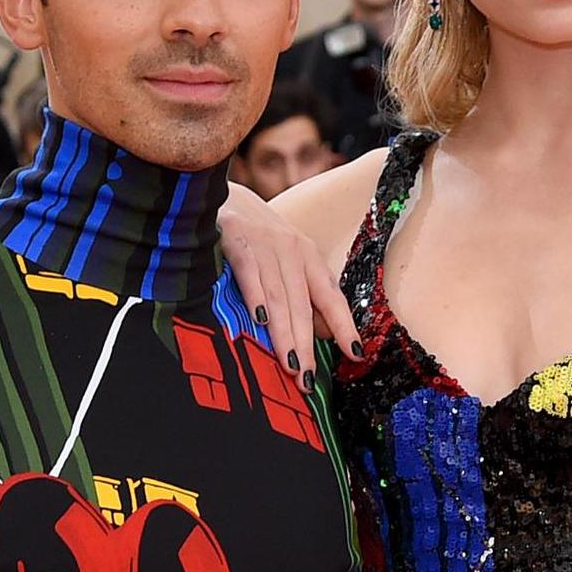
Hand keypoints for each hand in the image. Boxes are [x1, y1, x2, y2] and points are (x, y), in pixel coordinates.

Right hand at [218, 182, 361, 386]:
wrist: (215, 191)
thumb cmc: (252, 235)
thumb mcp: (283, 260)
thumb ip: (301, 293)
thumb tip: (323, 334)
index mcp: (307, 255)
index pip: (331, 296)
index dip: (344, 326)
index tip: (356, 354)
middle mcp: (292, 248)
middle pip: (303, 304)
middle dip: (307, 344)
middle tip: (308, 380)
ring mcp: (264, 243)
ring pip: (279, 296)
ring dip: (285, 333)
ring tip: (290, 365)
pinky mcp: (236, 238)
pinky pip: (249, 273)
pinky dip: (256, 297)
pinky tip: (260, 321)